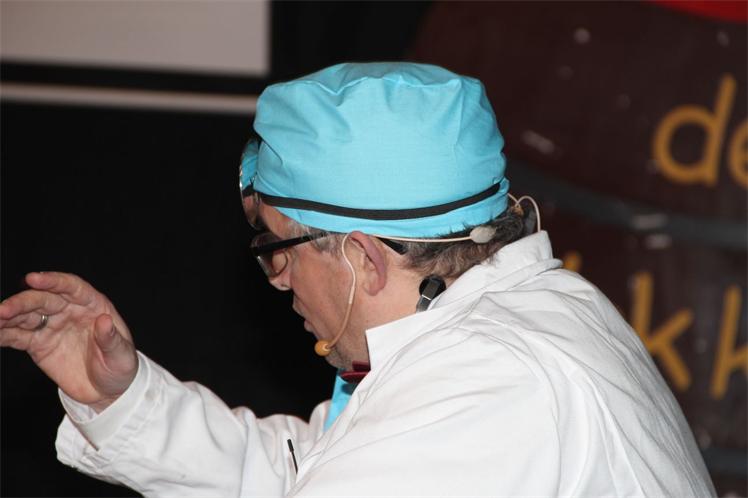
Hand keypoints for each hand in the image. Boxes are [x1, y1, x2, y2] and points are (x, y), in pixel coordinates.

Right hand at [0, 272, 137, 411]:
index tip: (33, 279)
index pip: (71, 287)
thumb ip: (112, 339)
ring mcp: (52, 326)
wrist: (108, 391)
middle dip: (22, 303)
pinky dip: (3, 334)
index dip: (53, 281)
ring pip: (26, 316)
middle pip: (43, 300)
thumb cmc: (120, 367)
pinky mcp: (38, 344)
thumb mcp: (122, 355)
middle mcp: (69, 311)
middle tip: (4, 310)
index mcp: (93, 306)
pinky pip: (17, 336)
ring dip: (7, 317)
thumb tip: (104, 320)